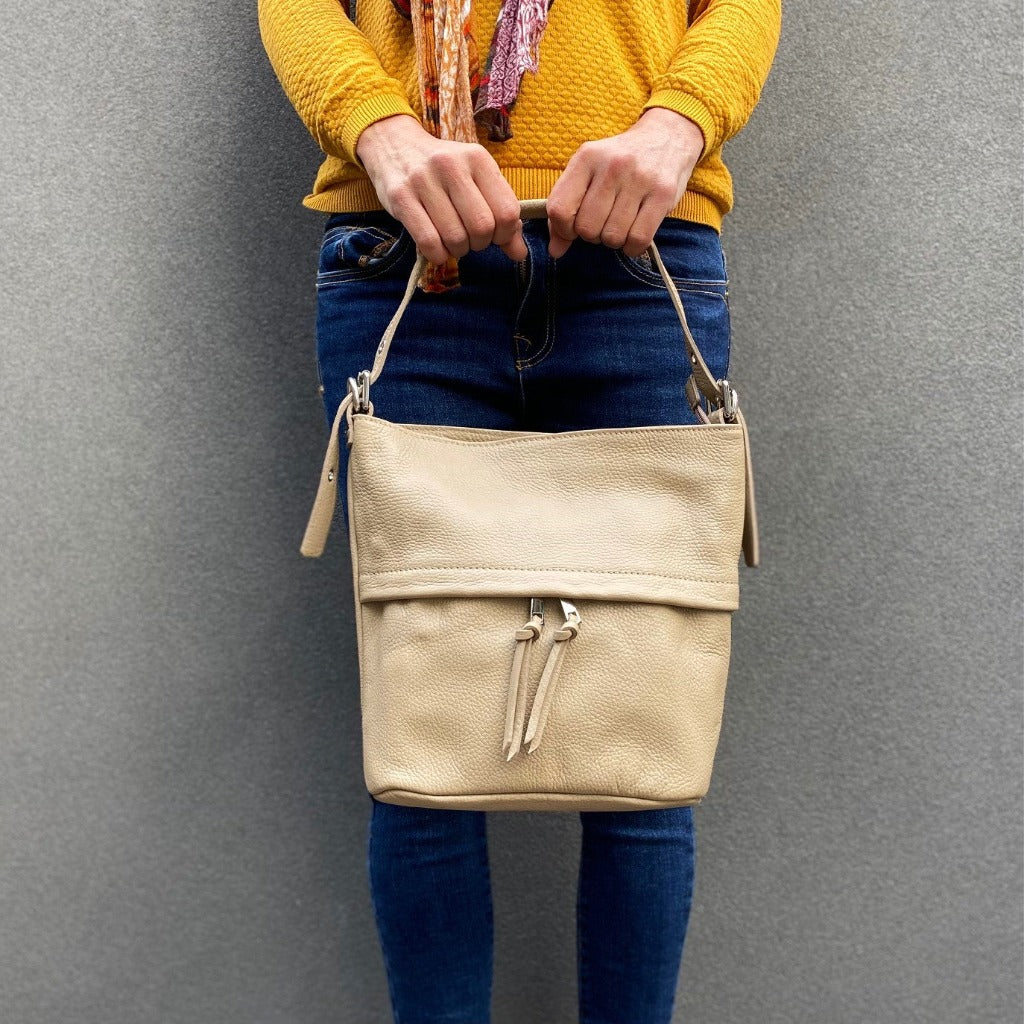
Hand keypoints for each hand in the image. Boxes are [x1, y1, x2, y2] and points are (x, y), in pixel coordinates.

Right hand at [356, 114, 528, 265]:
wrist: (394, 144)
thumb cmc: (443, 170)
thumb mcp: (477, 181)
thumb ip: (501, 215)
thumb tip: (519, 254)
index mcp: (477, 158)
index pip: (507, 211)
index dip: (506, 234)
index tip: (495, 236)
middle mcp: (451, 165)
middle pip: (482, 227)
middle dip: (480, 244)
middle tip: (471, 240)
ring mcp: (423, 180)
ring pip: (455, 237)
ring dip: (458, 250)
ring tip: (453, 242)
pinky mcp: (400, 197)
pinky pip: (428, 241)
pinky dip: (437, 255)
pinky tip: (437, 249)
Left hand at [544, 107, 704, 259]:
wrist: (667, 137)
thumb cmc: (619, 163)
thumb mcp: (587, 173)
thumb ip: (566, 209)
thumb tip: (556, 251)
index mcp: (587, 157)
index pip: (560, 209)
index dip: (563, 229)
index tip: (573, 227)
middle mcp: (612, 166)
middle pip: (587, 228)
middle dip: (591, 235)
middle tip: (602, 222)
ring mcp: (640, 179)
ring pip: (612, 237)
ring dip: (613, 240)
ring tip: (619, 223)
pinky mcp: (663, 194)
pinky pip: (638, 239)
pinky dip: (632, 247)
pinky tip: (633, 235)